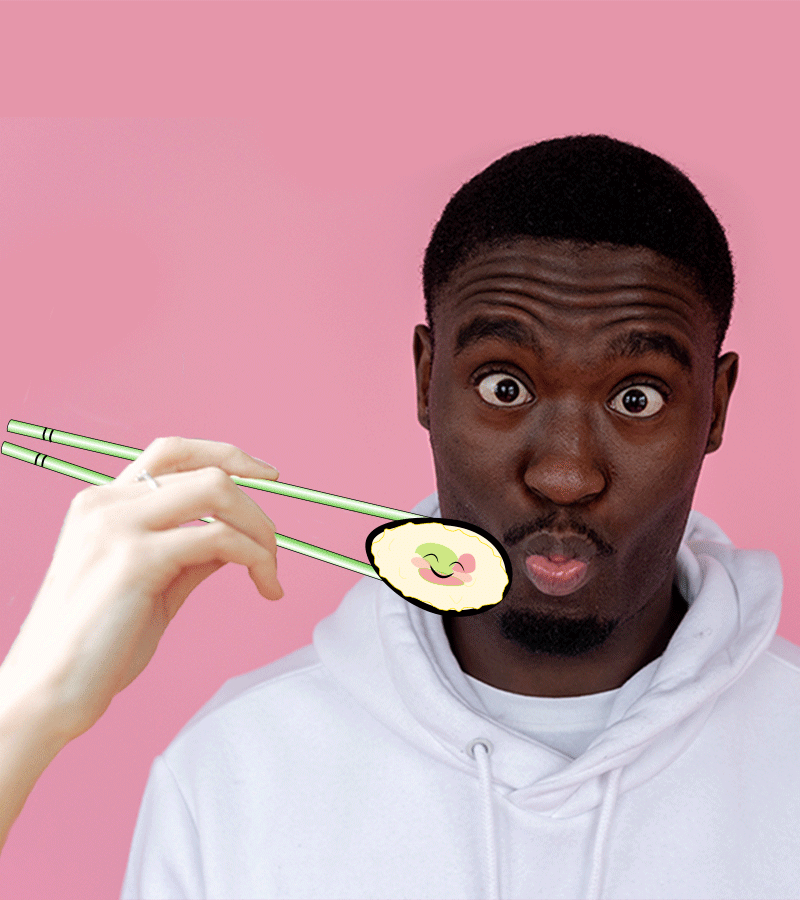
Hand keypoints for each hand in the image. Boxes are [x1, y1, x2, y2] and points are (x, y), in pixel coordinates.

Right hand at [1, 437, 281, 744]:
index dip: (228, 455)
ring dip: (260, 529)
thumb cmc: (96, 646)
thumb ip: (189, 554)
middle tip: (274, 547)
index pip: (175, 453)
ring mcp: (118, 526)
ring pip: (218, 491)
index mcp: (104, 504)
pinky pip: (218, 538)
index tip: (268, 476)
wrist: (46, 693)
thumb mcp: (151, 585)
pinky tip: (265, 587)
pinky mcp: (135, 559)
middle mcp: (107, 503)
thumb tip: (236, 538)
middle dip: (256, 505)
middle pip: (206, 469)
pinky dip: (255, 557)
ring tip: (270, 571)